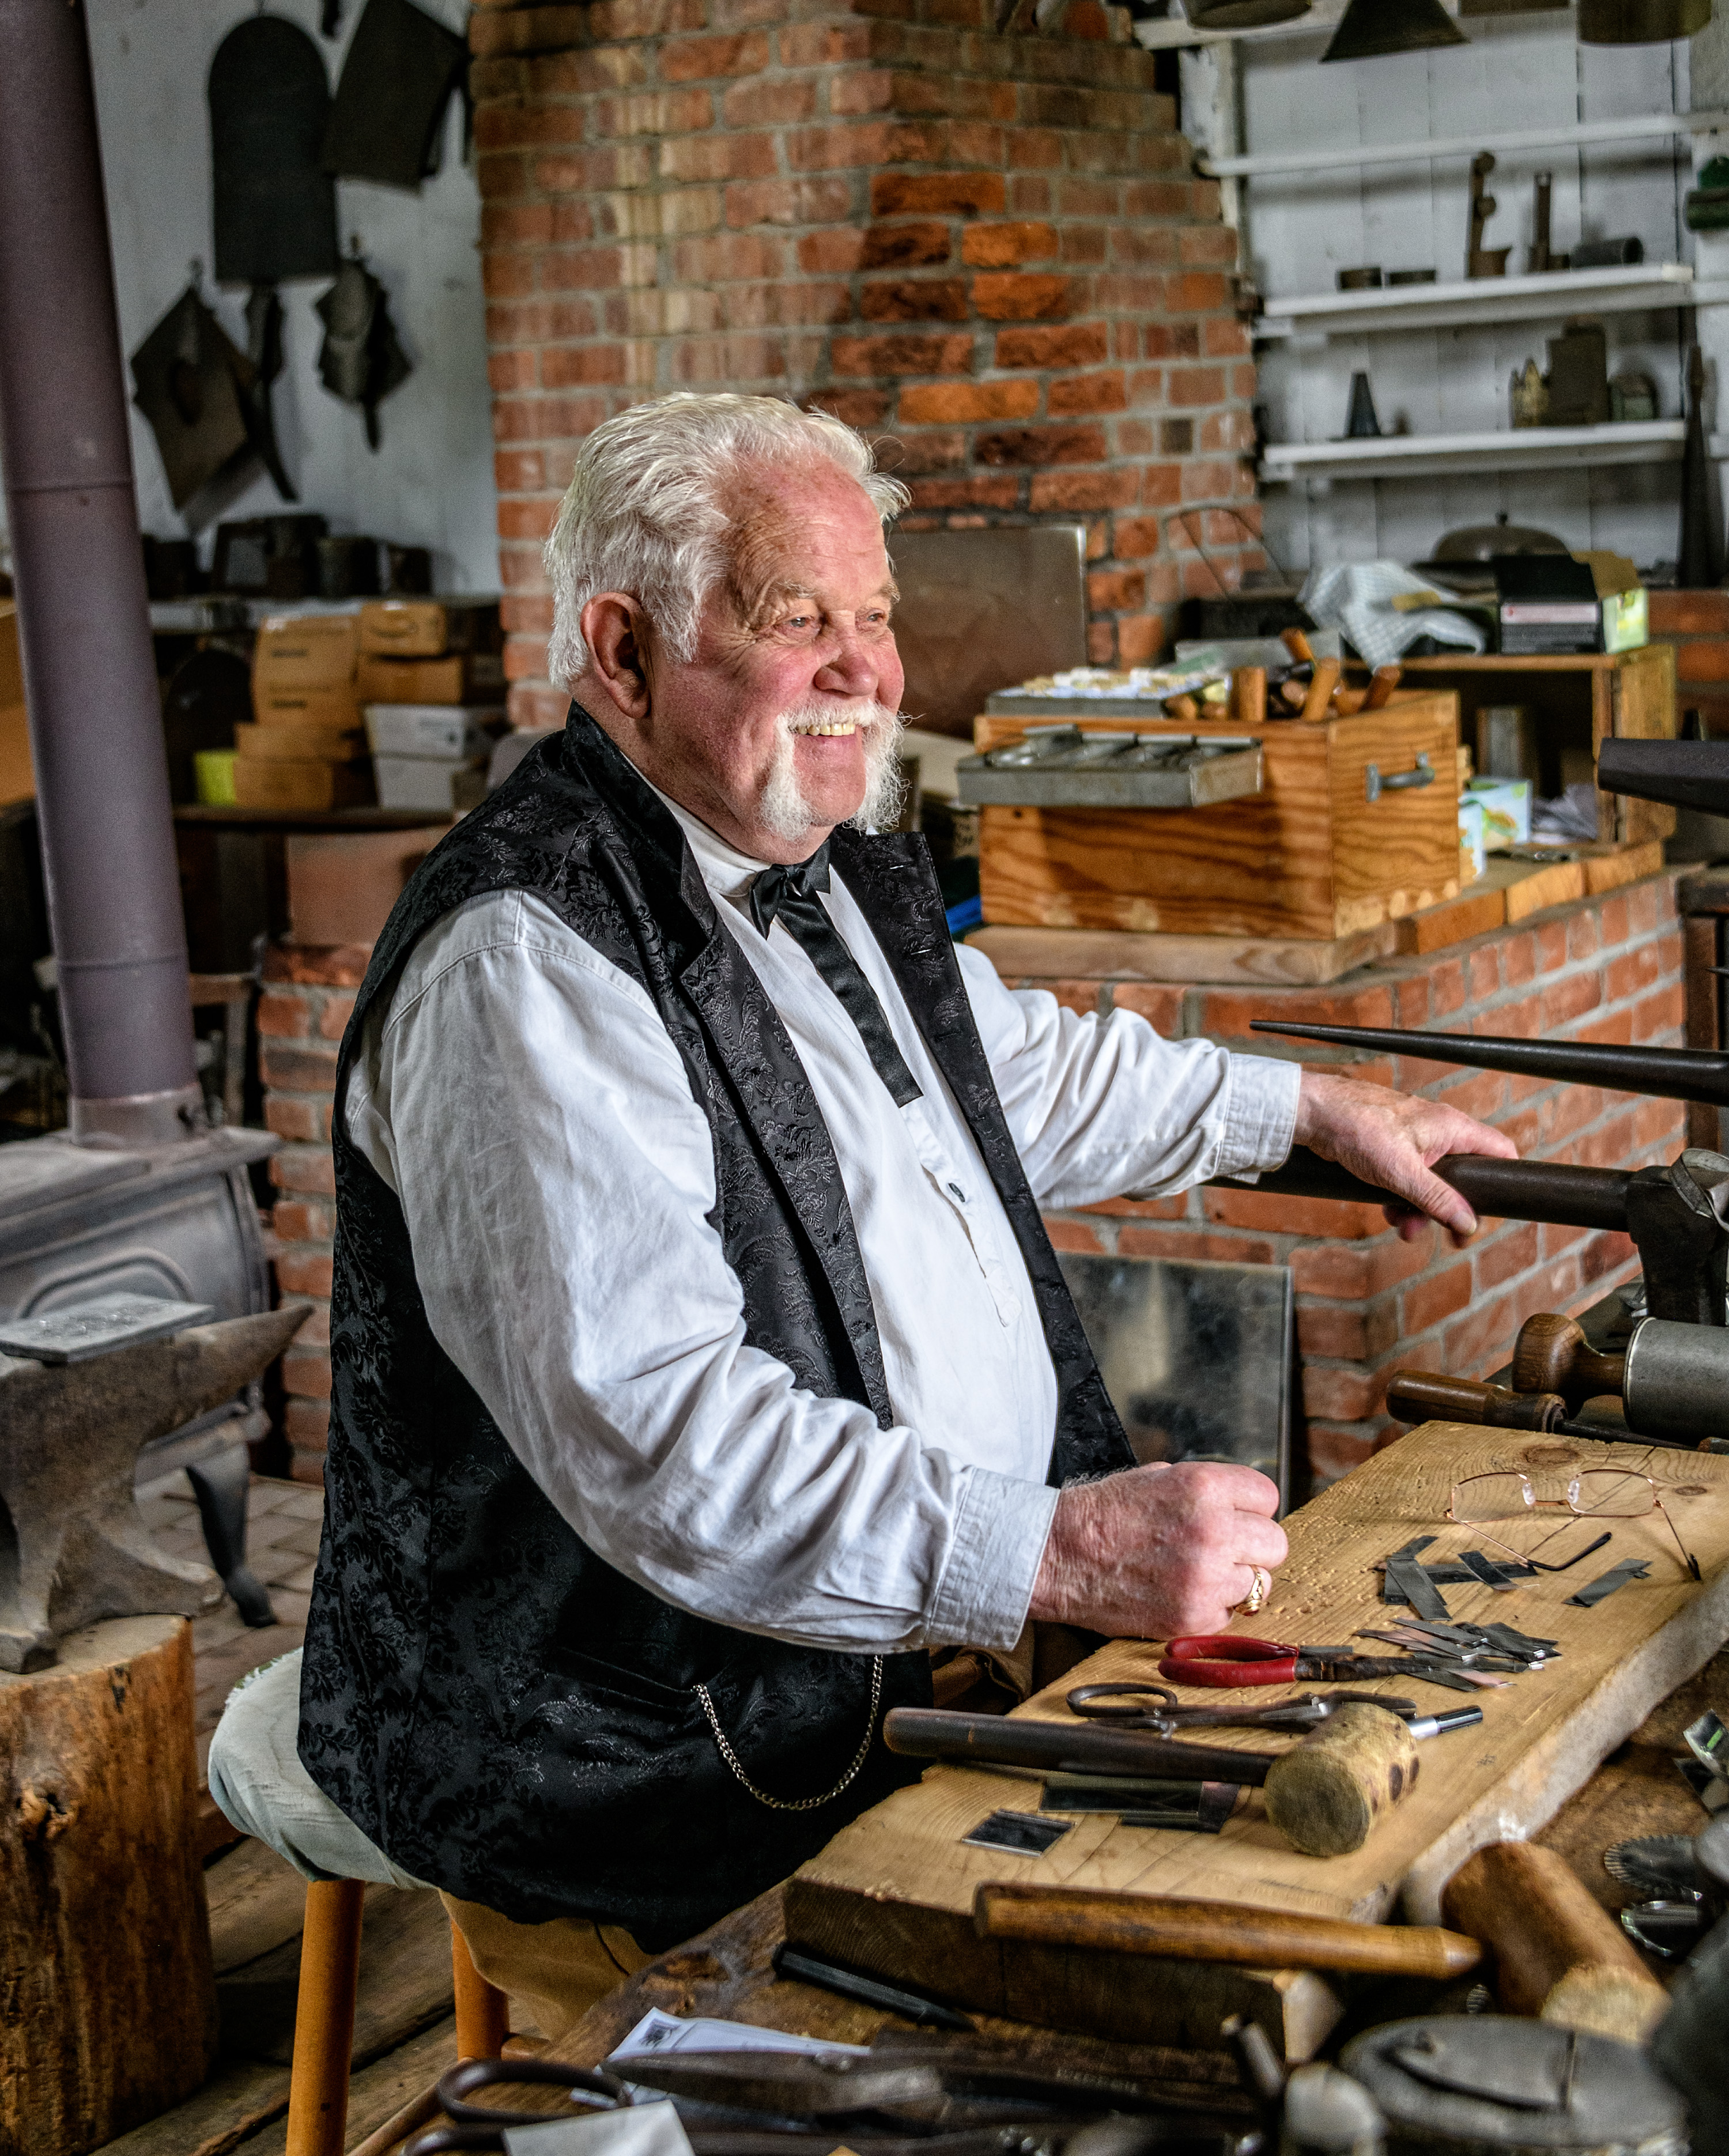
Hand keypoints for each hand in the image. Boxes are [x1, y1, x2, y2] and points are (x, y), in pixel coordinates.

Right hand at [1028, 1461, 1287, 1639]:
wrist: (1060, 1556)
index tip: (1236, 1516)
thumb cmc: (1104, 1514)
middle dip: (1252, 1547)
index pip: (1267, 1497)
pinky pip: (1230, 1615)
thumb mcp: (1159, 1478)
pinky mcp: (1193, 1617)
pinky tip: (1180, 1593)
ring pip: (1260, 1584)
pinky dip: (1212, 1609)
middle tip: (1225, 1550)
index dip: (1250, 1508)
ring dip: (1236, 1580)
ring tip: (1199, 1573)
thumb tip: (1244, 1510)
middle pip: (1275, 1544)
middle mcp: (1212, 1532)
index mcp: (1204, 1487)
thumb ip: (1208, 1493)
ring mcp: (1205, 1579)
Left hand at [1294, 1069, 1517, 1247]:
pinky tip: (1388, 1211)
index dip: (1503, 1181)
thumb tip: (1467, 1223)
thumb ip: (1437, 1198)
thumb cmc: (1358, 1127)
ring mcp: (1417, 1142)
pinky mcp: (1394, 1151)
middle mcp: (1439, 1132)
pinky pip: (1410, 1182)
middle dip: (1451, 1210)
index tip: (1492, 1212)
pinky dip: (1402, 1200)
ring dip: (1421, 1210)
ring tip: (1403, 1226)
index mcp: (1452, 1128)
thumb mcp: (1401, 1172)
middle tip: (1448, 1239)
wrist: (1314, 1115)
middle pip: (1464, 1178)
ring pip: (1433, 1184)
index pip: (1500, 1150)